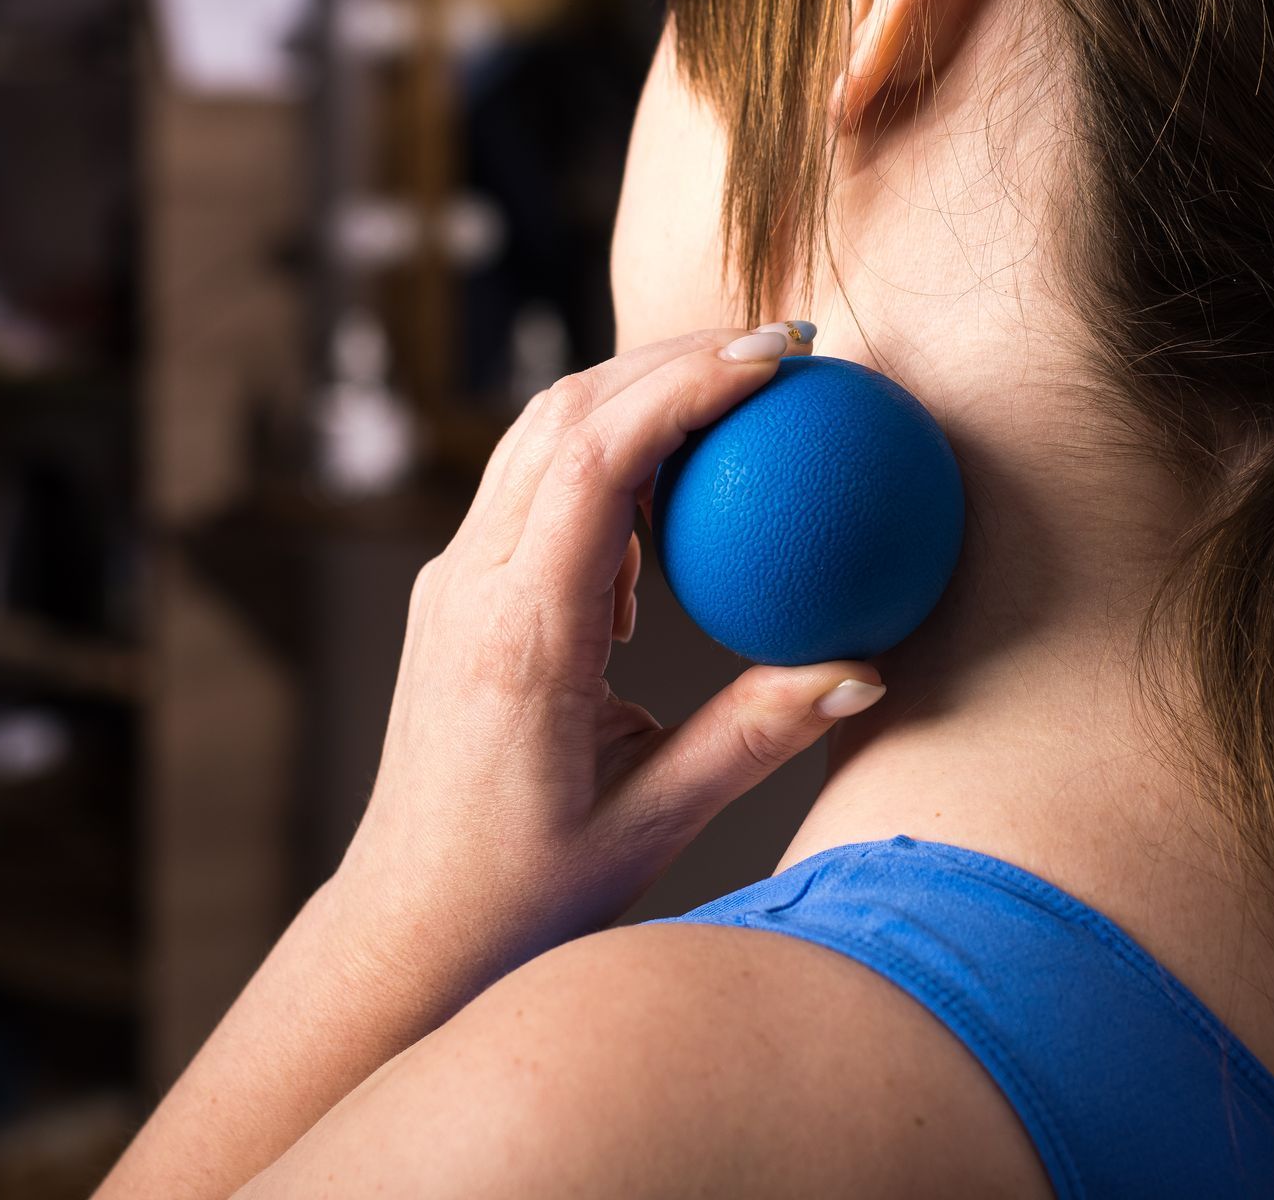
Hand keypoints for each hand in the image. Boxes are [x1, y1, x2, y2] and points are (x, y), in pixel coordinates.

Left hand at [334, 325, 886, 990]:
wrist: (410, 923)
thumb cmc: (526, 892)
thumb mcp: (655, 820)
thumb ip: (758, 735)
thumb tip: (863, 668)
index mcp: (522, 632)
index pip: (602, 458)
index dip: (691, 383)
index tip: (782, 358)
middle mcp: (471, 585)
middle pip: (566, 413)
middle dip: (674, 357)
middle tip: (785, 349)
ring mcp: (452, 581)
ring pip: (539, 435)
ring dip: (636, 392)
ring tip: (739, 393)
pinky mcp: (455, 593)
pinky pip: (529, 485)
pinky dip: (603, 452)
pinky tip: (669, 501)